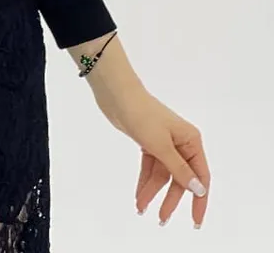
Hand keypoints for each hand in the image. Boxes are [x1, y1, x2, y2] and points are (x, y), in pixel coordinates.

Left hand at [93, 84, 210, 227]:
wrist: (117, 95)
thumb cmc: (142, 115)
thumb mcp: (162, 146)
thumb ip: (180, 169)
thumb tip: (199, 189)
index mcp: (191, 141)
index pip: (200, 176)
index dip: (199, 200)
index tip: (195, 221)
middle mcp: (181, 143)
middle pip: (179, 178)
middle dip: (170, 199)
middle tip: (162, 220)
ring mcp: (164, 143)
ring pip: (162, 175)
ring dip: (152, 191)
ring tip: (141, 209)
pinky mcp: (149, 143)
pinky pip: (150, 167)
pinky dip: (145, 181)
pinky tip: (139, 196)